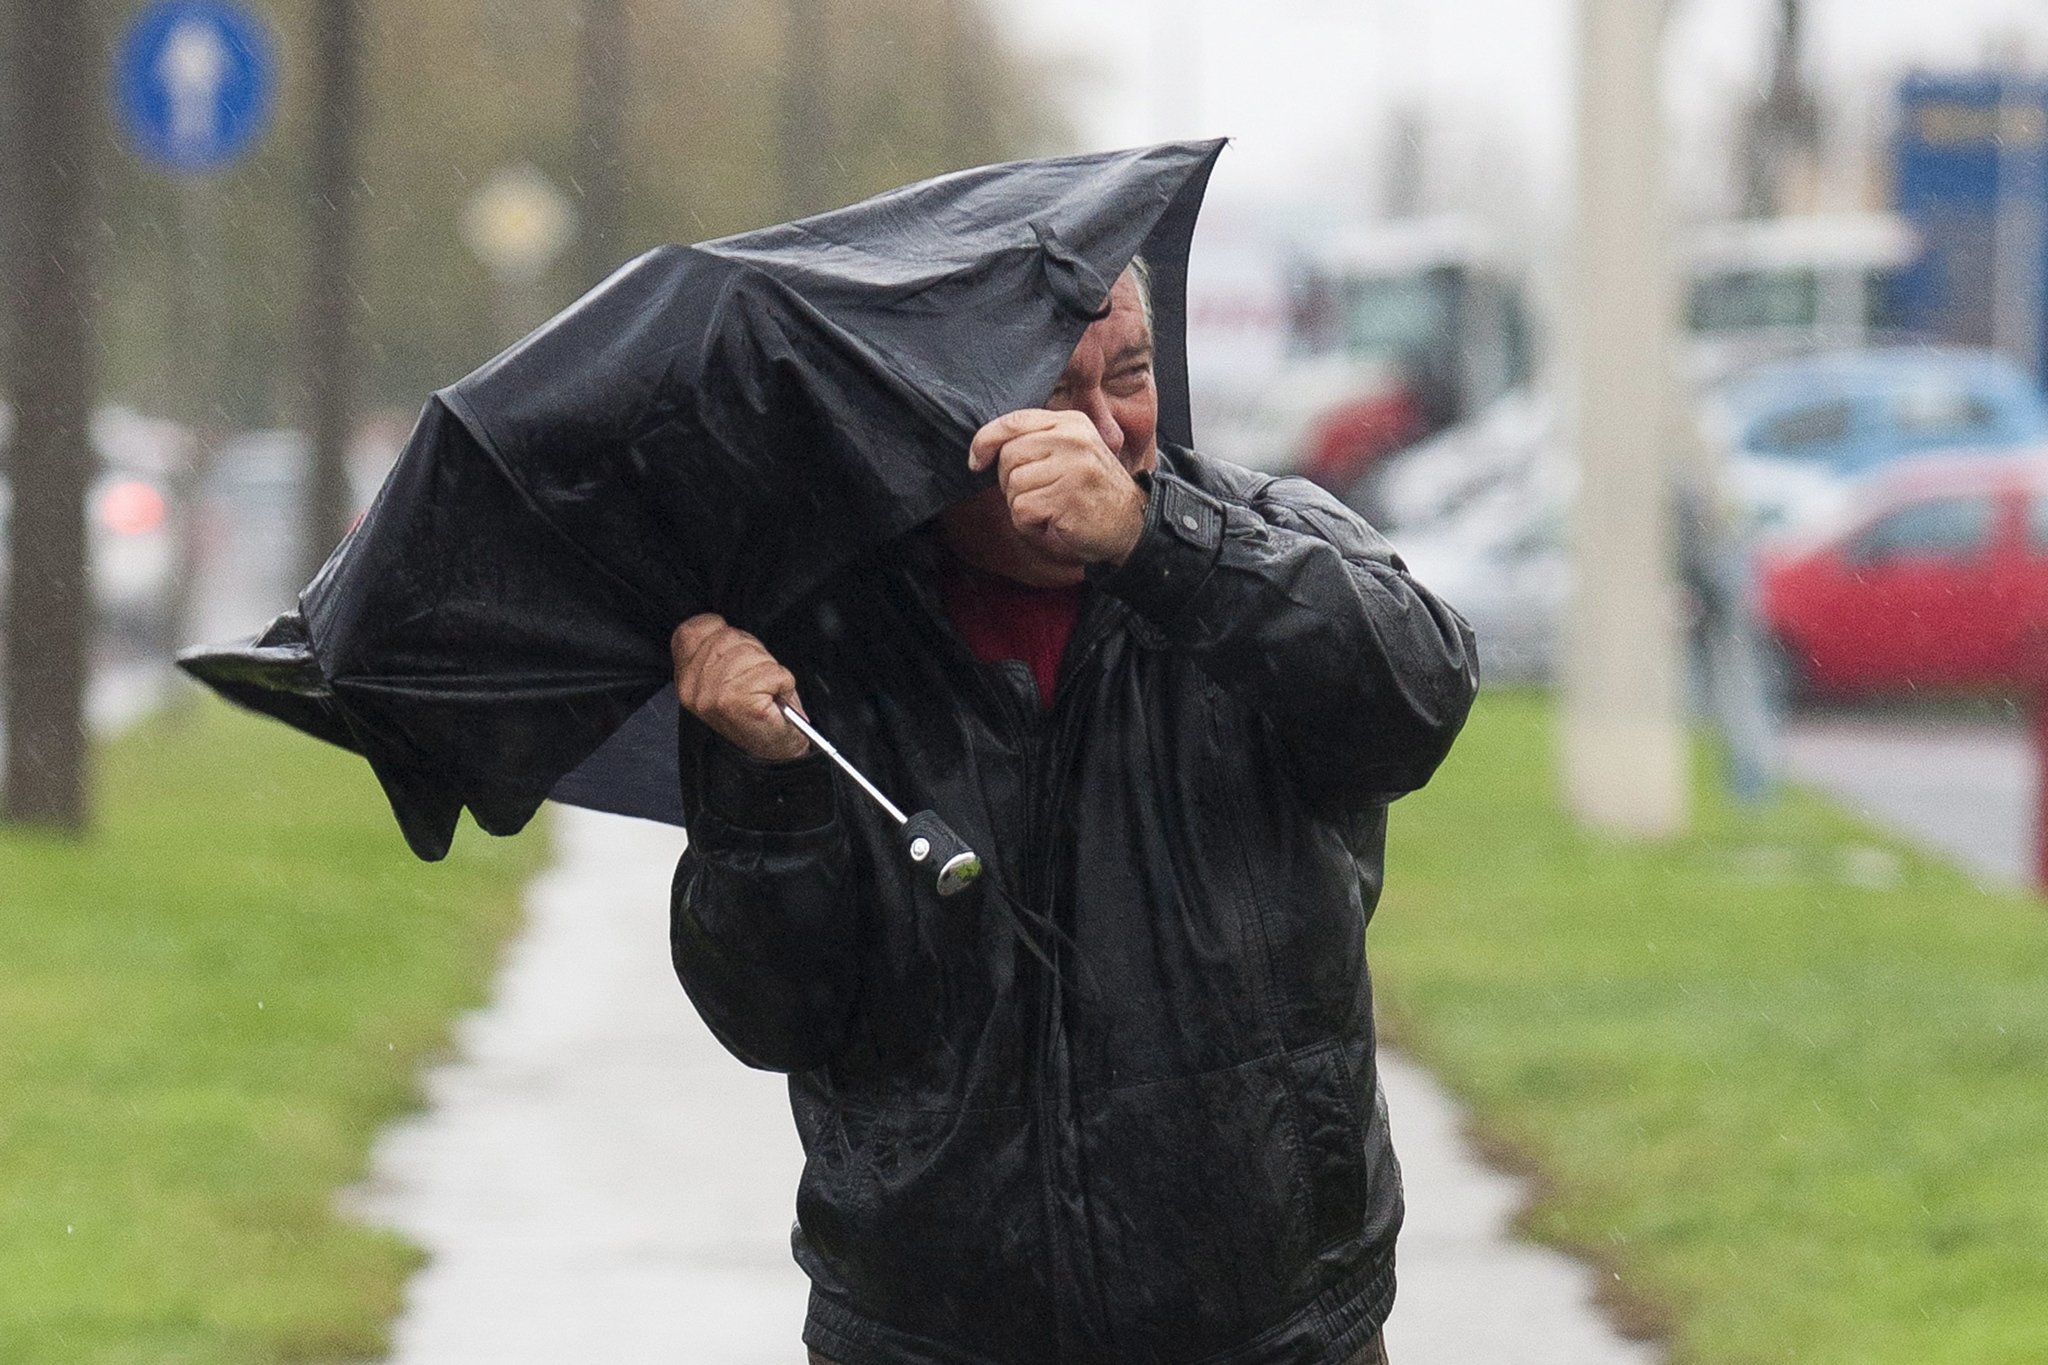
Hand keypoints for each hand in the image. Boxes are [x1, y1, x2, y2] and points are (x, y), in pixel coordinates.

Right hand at [671, 613, 810, 761]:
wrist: (773, 751)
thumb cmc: (756, 711)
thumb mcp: (724, 676)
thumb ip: (715, 650)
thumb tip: (720, 624)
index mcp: (684, 679)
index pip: (693, 629)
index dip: (721, 632)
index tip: (735, 656)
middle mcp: (693, 687)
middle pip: (729, 636)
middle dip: (752, 653)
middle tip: (755, 681)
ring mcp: (715, 695)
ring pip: (754, 653)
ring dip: (769, 670)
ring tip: (764, 692)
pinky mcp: (740, 702)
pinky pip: (775, 672)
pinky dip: (784, 683)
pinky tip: (774, 699)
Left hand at [968, 409, 1146, 566]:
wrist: (1133, 525)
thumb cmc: (1093, 492)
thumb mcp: (1072, 453)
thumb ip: (1038, 441)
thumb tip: (986, 446)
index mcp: (1071, 422)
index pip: (1013, 421)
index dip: (985, 440)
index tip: (976, 461)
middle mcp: (1072, 438)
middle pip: (1009, 456)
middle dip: (1010, 482)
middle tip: (1036, 496)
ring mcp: (1072, 466)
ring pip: (1013, 485)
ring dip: (1022, 506)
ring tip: (1050, 510)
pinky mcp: (1067, 496)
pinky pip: (1022, 510)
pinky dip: (1030, 525)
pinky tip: (1052, 523)